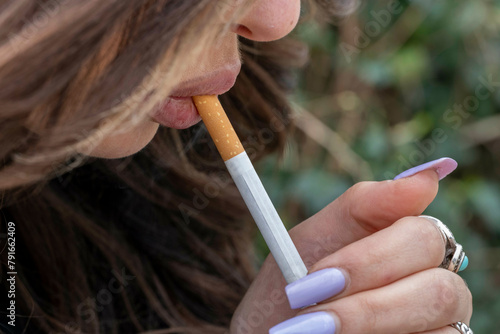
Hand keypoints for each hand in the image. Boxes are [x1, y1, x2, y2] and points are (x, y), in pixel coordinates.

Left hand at [230, 169, 472, 332]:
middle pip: (435, 276)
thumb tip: (425, 176)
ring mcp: (441, 319)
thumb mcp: (313, 241)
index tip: (323, 273)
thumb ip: (362, 205)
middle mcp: (435, 278)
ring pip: (436, 308)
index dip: (371, 255)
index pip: (421, 231)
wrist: (273, 331)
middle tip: (310, 303)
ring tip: (314, 327)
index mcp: (406, 243)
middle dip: (365, 290)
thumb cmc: (295, 287)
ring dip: (368, 319)